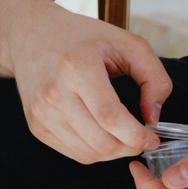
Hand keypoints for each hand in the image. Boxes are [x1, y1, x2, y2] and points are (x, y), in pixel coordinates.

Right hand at [9, 8, 169, 165]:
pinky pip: (73, 153)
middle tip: (141, 139)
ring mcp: (42, 112)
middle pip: (100, 141)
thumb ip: (154, 78)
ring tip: (124, 137)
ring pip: (88, 154)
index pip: (110, 117)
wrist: (33, 34)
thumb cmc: (85, 37)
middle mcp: (54, 92)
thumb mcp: (129, 44)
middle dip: (129, 147)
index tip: (153, 138)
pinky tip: (104, 135)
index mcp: (78, 67)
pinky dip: (95, 151)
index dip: (136, 136)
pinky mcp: (36, 125)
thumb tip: (153, 118)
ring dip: (113, 153)